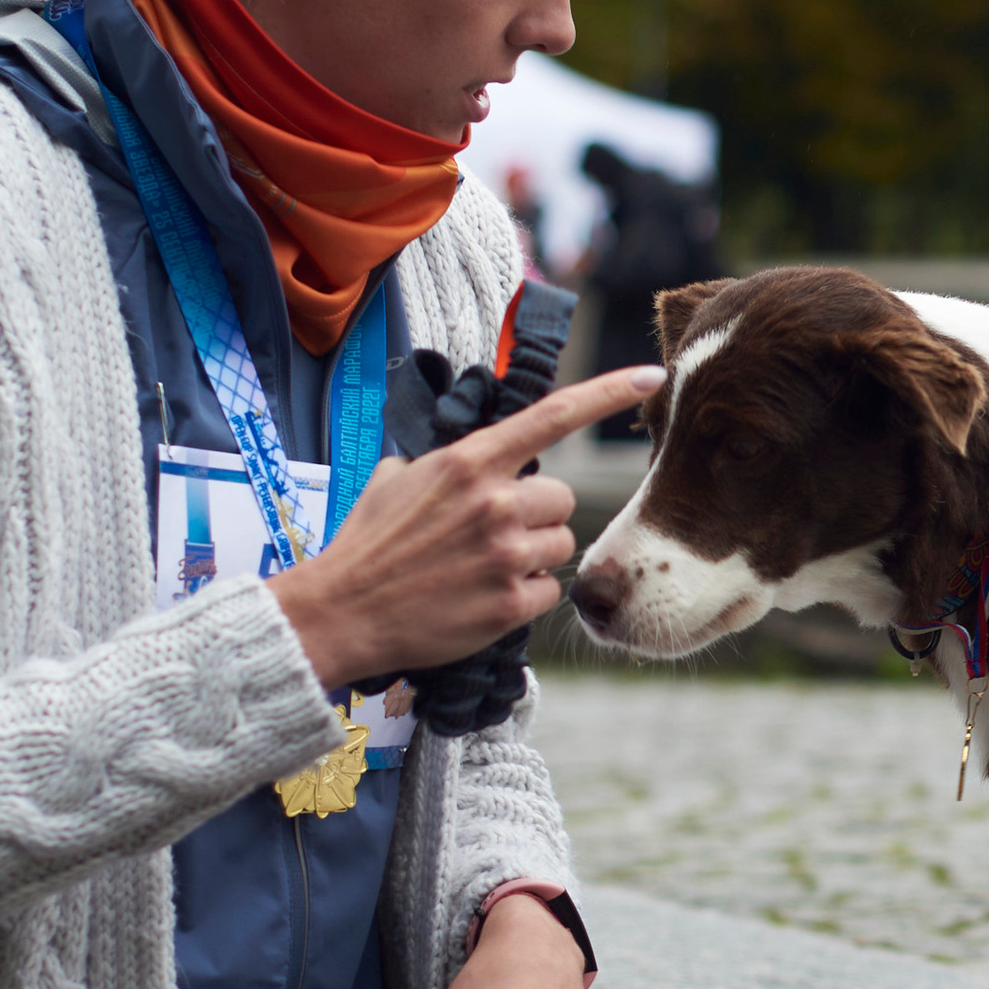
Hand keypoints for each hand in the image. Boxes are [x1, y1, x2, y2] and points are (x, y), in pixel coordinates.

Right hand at [270, 365, 663, 689]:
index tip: (651, 376)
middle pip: (564, 499)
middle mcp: (495, 502)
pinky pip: (550, 589)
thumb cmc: (367, 545)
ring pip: (561, 544)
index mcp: (470, 462)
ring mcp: (506, 553)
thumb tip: (478, 455)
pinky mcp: (511, 603)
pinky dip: (527, 596)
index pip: (553, 416)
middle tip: (494, 536)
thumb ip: (451, 461)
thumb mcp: (400, 478)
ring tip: (484, 569)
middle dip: (540, 516)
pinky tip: (485, 598)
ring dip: (535, 556)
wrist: (337, 612)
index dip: (607, 393)